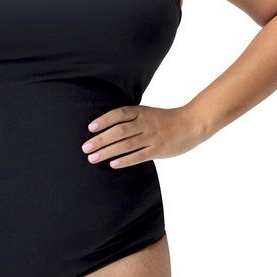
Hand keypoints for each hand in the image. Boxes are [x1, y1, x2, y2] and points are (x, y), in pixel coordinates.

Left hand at [81, 104, 205, 167]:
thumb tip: (109, 127)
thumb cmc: (166, 119)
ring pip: (126, 145)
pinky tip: (113, 164)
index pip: (119, 114)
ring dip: (107, 152)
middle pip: (119, 131)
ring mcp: (152, 137)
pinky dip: (125, 160)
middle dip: (100, 140)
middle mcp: (145, 123)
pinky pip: (139, 156)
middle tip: (85, 148)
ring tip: (93, 158)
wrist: (191, 124)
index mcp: (141, 112)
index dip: (104, 120)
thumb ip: (132, 118)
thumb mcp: (148, 112)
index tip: (90, 127)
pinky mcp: (158, 150)